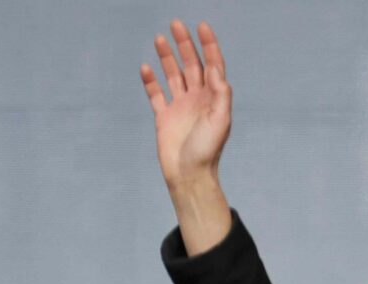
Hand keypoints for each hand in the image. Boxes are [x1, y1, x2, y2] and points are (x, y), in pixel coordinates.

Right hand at [140, 20, 231, 188]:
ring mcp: (180, 107)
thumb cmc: (207, 151)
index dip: (209, 45)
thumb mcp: (221, 121)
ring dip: (168, 57)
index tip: (202, 26)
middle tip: (176, 24)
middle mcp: (197, 99)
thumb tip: (216, 69)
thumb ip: (221, 94)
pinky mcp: (164, 117)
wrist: (189, 175)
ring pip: (173, 75)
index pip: (212, 65)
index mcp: (213, 98)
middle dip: (185, 44)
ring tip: (160, 38)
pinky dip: (150, 81)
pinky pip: (156, 94)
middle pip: (192, 65)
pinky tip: (146, 67)